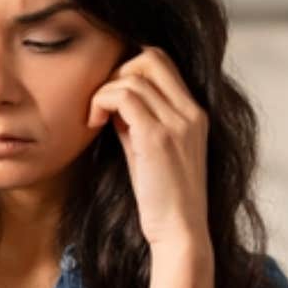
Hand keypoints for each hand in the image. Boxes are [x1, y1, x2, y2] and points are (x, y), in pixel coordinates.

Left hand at [87, 47, 210, 252]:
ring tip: (94, 120)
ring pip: (133, 75)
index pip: (162, 61)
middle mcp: (190, 111)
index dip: (129, 69)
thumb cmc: (161, 197)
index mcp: (193, 112)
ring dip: (104, 91)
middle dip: (117, 71)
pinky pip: (124, 96)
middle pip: (151, 56)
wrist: (179, 231)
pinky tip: (93, 124)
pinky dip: (101, 102)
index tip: (111, 99)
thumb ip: (138, 121)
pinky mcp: (158, 137)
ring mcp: (177, 122)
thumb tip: (113, 100)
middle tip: (101, 104)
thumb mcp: (150, 149)